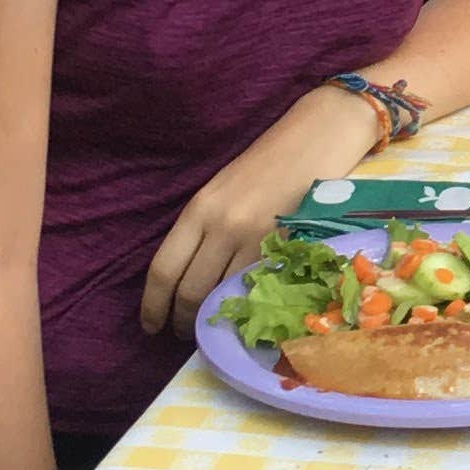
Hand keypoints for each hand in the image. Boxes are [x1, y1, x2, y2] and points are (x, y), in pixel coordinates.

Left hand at [142, 86, 376, 333]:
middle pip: (190, 290)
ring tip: (213, 329)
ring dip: (214, 318)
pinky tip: (246, 312)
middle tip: (183, 334)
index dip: (153, 306)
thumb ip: (205, 230)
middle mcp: (221, 225)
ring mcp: (255, 237)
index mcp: (199, 209)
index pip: (164, 269)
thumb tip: (190, 279)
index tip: (151, 326)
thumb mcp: (222, 190)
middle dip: (182, 321)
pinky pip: (258, 287)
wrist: (319, 135)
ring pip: (223, 294)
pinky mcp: (286, 245)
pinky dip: (247, 305)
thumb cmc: (269, 160)